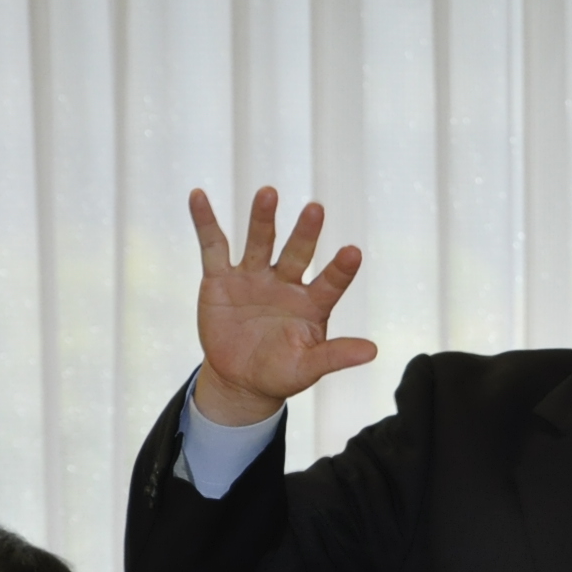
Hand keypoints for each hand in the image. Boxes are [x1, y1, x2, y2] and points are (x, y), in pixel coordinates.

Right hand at [189, 186, 370, 424]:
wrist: (239, 378)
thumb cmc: (280, 372)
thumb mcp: (308, 367)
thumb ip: (335, 356)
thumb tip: (373, 351)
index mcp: (312, 303)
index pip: (331, 282)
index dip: (341, 269)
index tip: (353, 252)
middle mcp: (285, 283)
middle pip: (298, 253)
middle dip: (306, 233)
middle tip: (316, 209)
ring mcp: (253, 277)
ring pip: (260, 242)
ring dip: (263, 218)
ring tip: (269, 193)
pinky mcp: (220, 279)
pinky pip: (213, 246)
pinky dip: (204, 221)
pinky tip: (198, 195)